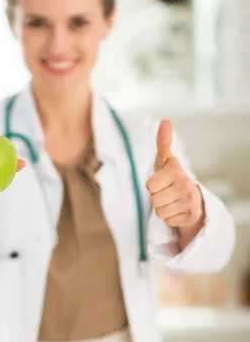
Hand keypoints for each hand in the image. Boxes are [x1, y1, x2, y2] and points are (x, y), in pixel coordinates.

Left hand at [146, 120, 203, 241]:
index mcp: (176, 171)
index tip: (161, 181)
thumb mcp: (165, 161)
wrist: (192, 198)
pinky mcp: (193, 216)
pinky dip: (171, 218)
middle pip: (153, 201)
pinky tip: (178, 210)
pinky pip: (168, 221)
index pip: (149, 186)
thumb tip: (165, 120)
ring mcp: (191, 201)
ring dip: (163, 209)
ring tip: (172, 201)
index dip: (152, 186)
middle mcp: (186, 185)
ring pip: (160, 212)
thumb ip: (163, 142)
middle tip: (166, 193)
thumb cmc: (171, 177)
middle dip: (157, 198)